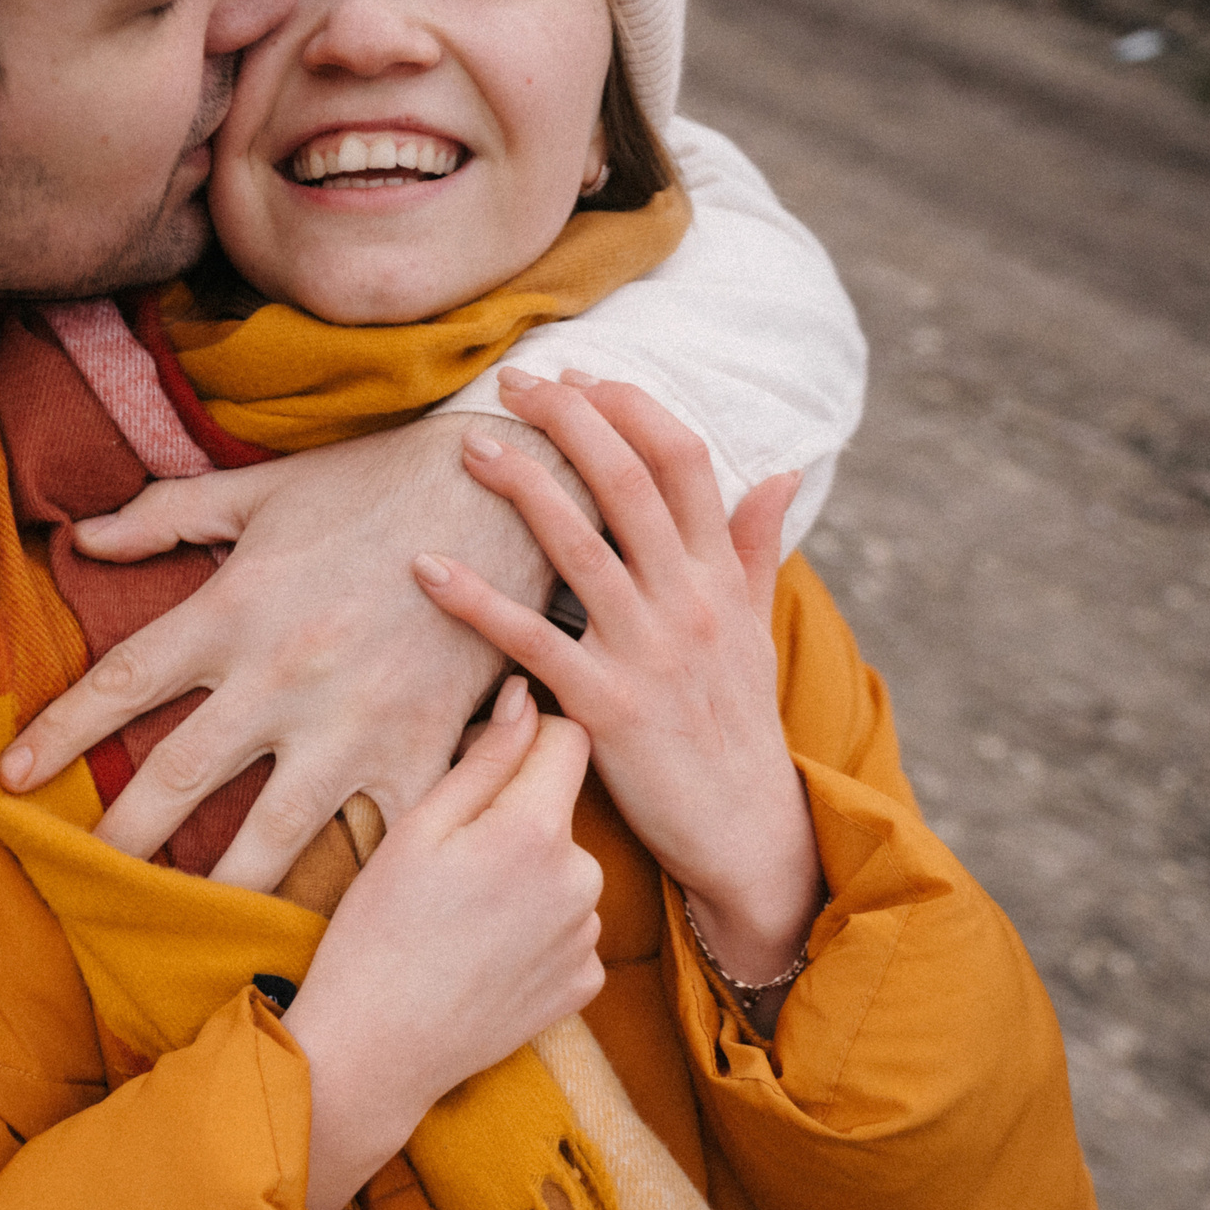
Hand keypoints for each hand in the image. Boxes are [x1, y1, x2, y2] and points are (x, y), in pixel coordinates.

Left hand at [0, 412, 581, 890]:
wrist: (512, 498)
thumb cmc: (376, 487)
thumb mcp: (261, 490)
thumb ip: (166, 515)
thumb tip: (80, 535)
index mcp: (232, 609)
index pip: (120, 684)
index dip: (58, 735)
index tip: (11, 782)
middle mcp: (281, 677)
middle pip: (177, 777)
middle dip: (120, 838)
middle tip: (79, 881)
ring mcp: (353, 725)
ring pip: (269, 835)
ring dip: (217, 889)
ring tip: (179, 930)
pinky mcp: (422, 752)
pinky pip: (378, 838)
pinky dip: (348, 886)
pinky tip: (319, 931)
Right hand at [281, 678, 602, 1209]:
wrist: (377, 1050)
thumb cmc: (377, 933)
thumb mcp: (416, 830)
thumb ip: (484, 758)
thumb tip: (527, 698)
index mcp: (536, 829)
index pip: (568, 737)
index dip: (524, 737)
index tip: (480, 762)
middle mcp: (582, 879)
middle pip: (561, 810)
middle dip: (516, 816)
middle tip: (448, 858)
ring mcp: (587, 937)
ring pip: (564, 870)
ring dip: (527, 876)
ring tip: (460, 915)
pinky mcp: (585, 985)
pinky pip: (568, 929)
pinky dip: (535, 932)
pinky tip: (482, 954)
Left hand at [411, 371, 821, 997]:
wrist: (747, 831)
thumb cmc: (738, 727)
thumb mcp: (758, 631)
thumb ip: (756, 549)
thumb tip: (781, 470)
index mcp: (721, 577)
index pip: (684, 461)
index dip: (631, 409)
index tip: (582, 378)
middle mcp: (689, 602)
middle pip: (629, 482)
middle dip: (570, 420)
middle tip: (515, 382)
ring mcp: (648, 652)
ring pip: (580, 545)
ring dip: (522, 486)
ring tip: (470, 448)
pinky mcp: (606, 706)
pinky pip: (532, 641)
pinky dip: (477, 600)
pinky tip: (427, 568)